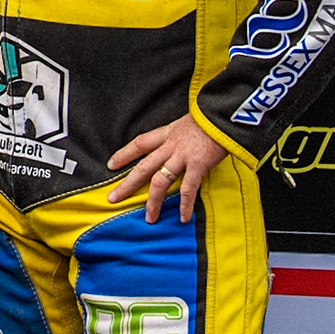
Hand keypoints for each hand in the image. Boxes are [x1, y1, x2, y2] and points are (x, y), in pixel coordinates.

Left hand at [107, 112, 227, 223]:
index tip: (111, 164)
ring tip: (149, 218)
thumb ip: (180, 136)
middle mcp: (170, 146)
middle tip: (113, 198)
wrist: (224, 114)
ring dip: (153, 202)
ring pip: (160, 182)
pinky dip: (184, 205)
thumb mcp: (188, 122)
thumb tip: (179, 146)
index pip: (139, 144)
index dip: (124, 154)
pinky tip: (183, 218)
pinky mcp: (197, 165)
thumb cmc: (210, 118)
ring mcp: (182, 156)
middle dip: (127, 184)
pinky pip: (188, 189)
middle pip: (143, 167)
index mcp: (167, 133)